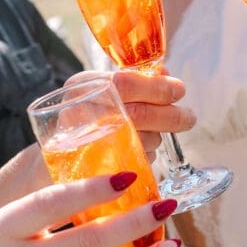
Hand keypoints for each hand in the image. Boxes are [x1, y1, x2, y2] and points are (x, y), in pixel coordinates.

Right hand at [0, 173, 179, 246]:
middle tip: (164, 207)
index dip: (91, 190)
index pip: (52, 204)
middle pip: (84, 243)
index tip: (128, 177)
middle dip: (132, 224)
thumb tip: (115, 180)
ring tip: (170, 245)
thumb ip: (53, 204)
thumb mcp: (11, 218)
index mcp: (7, 228)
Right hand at [66, 69, 195, 155]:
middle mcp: (78, 113)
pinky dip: (145, 155)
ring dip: (157, 137)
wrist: (57, 156)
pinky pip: (134, 162)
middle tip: (188, 117)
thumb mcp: (104, 90)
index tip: (180, 90)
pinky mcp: (94, 172)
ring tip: (153, 132)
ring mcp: (84, 145)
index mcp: (82, 86)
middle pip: (137, 114)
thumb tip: (166, 75)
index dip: (158, 88)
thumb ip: (135, 81)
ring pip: (140, 140)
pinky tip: (138, 149)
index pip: (126, 83)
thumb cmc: (88, 116)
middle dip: (170, 116)